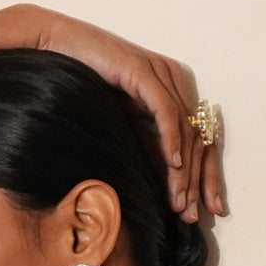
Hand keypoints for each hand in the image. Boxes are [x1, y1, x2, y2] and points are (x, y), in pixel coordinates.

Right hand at [18, 6, 225, 221]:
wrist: (54, 50)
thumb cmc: (84, 86)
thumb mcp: (125, 126)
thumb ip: (149, 150)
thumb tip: (169, 190)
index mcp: (174, 90)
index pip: (200, 140)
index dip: (207, 177)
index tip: (210, 212)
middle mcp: (174, 79)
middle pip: (199, 138)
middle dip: (198, 181)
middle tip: (193, 216)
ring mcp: (161, 73)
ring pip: (185, 129)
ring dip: (184, 171)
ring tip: (179, 202)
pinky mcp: (144, 70)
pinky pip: (165, 110)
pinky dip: (171, 140)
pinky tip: (173, 166)